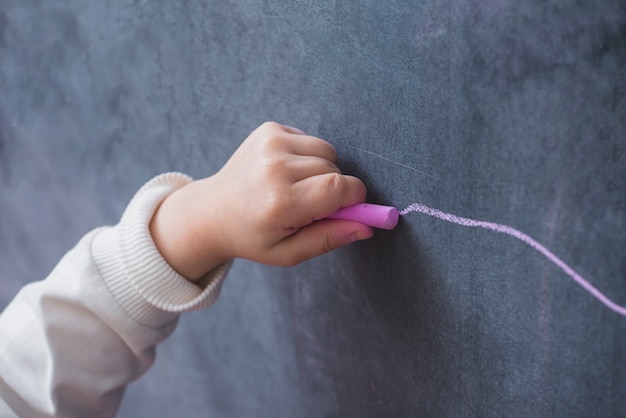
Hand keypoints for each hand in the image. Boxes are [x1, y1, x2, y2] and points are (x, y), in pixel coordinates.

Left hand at [150, 122, 372, 280]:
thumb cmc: (253, 236)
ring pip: (326, 151)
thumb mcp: (289, 253)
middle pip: (335, 169)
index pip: (340, 188)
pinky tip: (284, 172)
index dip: (354, 198)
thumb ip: (330, 238)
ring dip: (321, 169)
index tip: (350, 207)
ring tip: (296, 188)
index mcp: (280, 202)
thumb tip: (368, 226)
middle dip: (334, 188)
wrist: (212, 211)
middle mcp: (275, 167)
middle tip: (309, 206)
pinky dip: (306, 156)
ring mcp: (270, 143)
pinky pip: (309, 140)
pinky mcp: (269, 129)